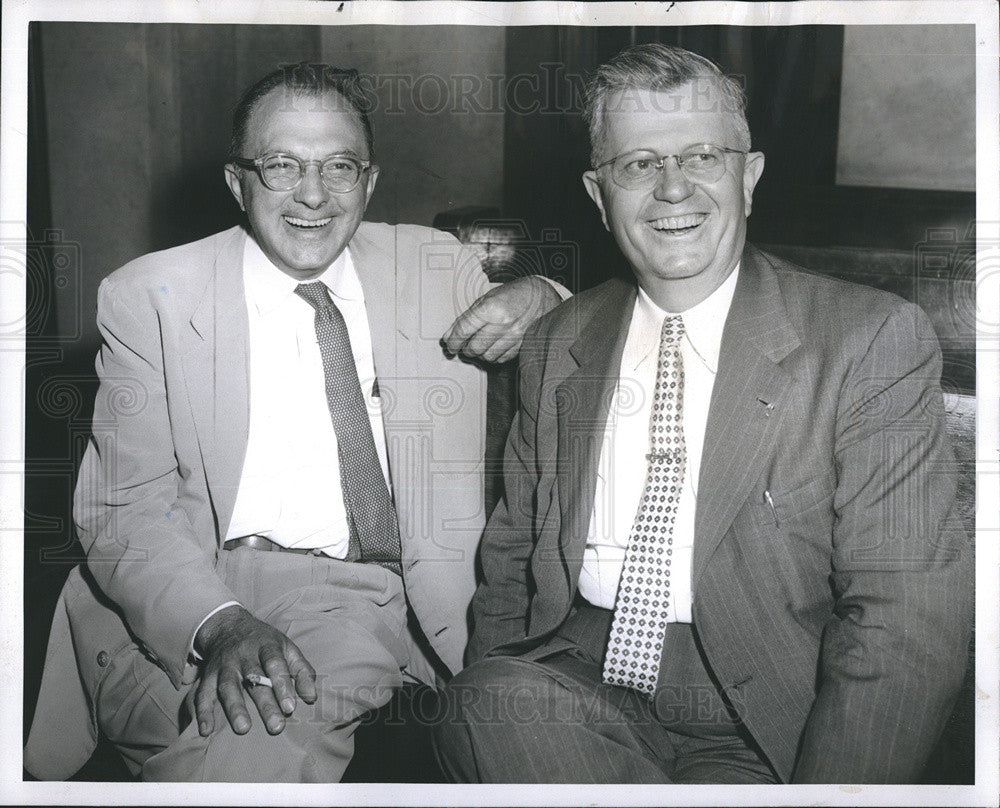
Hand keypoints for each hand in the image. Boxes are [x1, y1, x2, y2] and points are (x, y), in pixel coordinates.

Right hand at [193, 605, 315, 736]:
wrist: (228, 626)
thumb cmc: (265, 642)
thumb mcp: (287, 648)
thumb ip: (302, 671)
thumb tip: (311, 697)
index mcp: (266, 646)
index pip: (275, 664)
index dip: (283, 685)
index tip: (290, 707)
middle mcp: (244, 655)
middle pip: (254, 679)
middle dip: (265, 703)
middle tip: (276, 727)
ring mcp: (224, 665)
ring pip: (228, 686)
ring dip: (234, 707)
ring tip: (243, 729)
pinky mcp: (208, 675)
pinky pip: (202, 693)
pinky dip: (202, 711)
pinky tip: (205, 730)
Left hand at [442, 276, 560, 363]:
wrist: (542, 296)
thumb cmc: (513, 294)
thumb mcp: (487, 298)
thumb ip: (467, 318)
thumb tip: (449, 336)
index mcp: (491, 307)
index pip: (464, 330)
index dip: (453, 340)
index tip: (449, 345)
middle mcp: (503, 323)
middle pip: (474, 347)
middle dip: (465, 348)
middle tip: (464, 344)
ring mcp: (514, 336)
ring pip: (487, 356)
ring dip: (479, 353)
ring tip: (479, 345)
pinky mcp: (522, 345)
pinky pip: (501, 359)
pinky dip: (493, 356)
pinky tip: (493, 347)